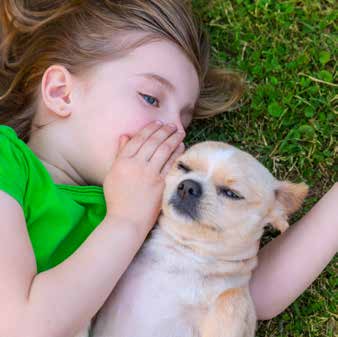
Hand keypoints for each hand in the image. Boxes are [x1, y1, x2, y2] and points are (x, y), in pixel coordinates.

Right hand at [103, 121, 184, 236]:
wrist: (127, 220)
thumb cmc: (117, 199)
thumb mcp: (113, 174)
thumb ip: (119, 154)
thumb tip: (125, 136)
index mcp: (122, 161)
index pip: (138, 139)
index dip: (149, 129)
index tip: (157, 123)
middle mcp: (136, 164)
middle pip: (153, 141)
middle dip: (164, 130)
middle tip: (171, 125)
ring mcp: (149, 174)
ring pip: (164, 150)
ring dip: (173, 138)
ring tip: (179, 131)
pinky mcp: (161, 183)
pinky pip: (171, 163)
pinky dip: (177, 153)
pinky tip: (181, 146)